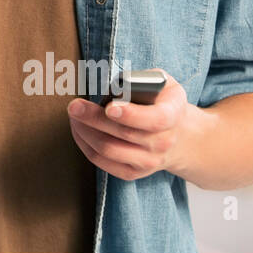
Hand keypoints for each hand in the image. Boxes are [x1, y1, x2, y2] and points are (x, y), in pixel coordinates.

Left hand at [66, 68, 192, 180]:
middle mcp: (163, 142)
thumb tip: (114, 86)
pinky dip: (85, 145)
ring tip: (73, 115)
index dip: (131, 115)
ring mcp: (149, 161)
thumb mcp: (162, 82)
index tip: (110, 107)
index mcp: (172, 115)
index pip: (155, 120)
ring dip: (85, 131)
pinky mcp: (133, 172)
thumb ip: (142, 80)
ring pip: (109, 149)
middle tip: (74, 106)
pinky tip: (78, 130)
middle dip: (94, 119)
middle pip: (123, 134)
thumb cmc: (162, 101)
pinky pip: (102, 162)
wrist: (178, 135)